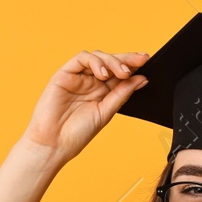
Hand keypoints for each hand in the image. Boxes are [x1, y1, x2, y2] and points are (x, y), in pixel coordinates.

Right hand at [21, 50, 149, 167]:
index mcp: (101, 92)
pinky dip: (95, 61)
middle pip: (110, 61)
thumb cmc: (76, 134)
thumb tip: (141, 79)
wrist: (54, 145)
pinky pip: (81, 58)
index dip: (133, 65)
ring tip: (121, 72)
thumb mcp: (106, 112)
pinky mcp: (64, 74)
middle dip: (126, 59)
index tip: (147, 62)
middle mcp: (90, 82)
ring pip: (97, 57)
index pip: (119, 73)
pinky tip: (102, 73)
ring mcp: (77, 78)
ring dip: (112, 61)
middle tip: (140, 62)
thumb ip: (122, 94)